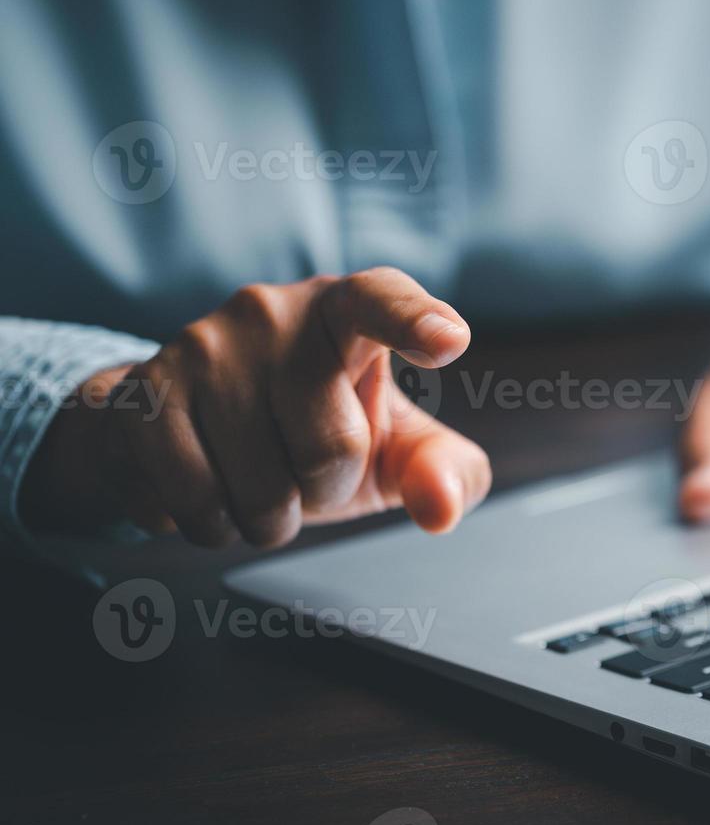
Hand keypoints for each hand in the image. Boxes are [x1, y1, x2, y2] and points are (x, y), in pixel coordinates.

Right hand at [20, 268, 491, 547]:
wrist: (190, 438)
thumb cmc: (320, 432)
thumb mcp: (396, 450)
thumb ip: (446, 470)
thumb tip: (442, 506)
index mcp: (348, 307)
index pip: (382, 300)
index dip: (414, 321)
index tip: (449, 340)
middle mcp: (273, 308)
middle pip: (332, 447)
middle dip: (326, 488)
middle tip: (304, 466)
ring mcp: (202, 345)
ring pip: (262, 487)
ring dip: (269, 515)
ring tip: (257, 478)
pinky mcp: (145, 394)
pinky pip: (199, 501)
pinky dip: (215, 524)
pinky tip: (210, 488)